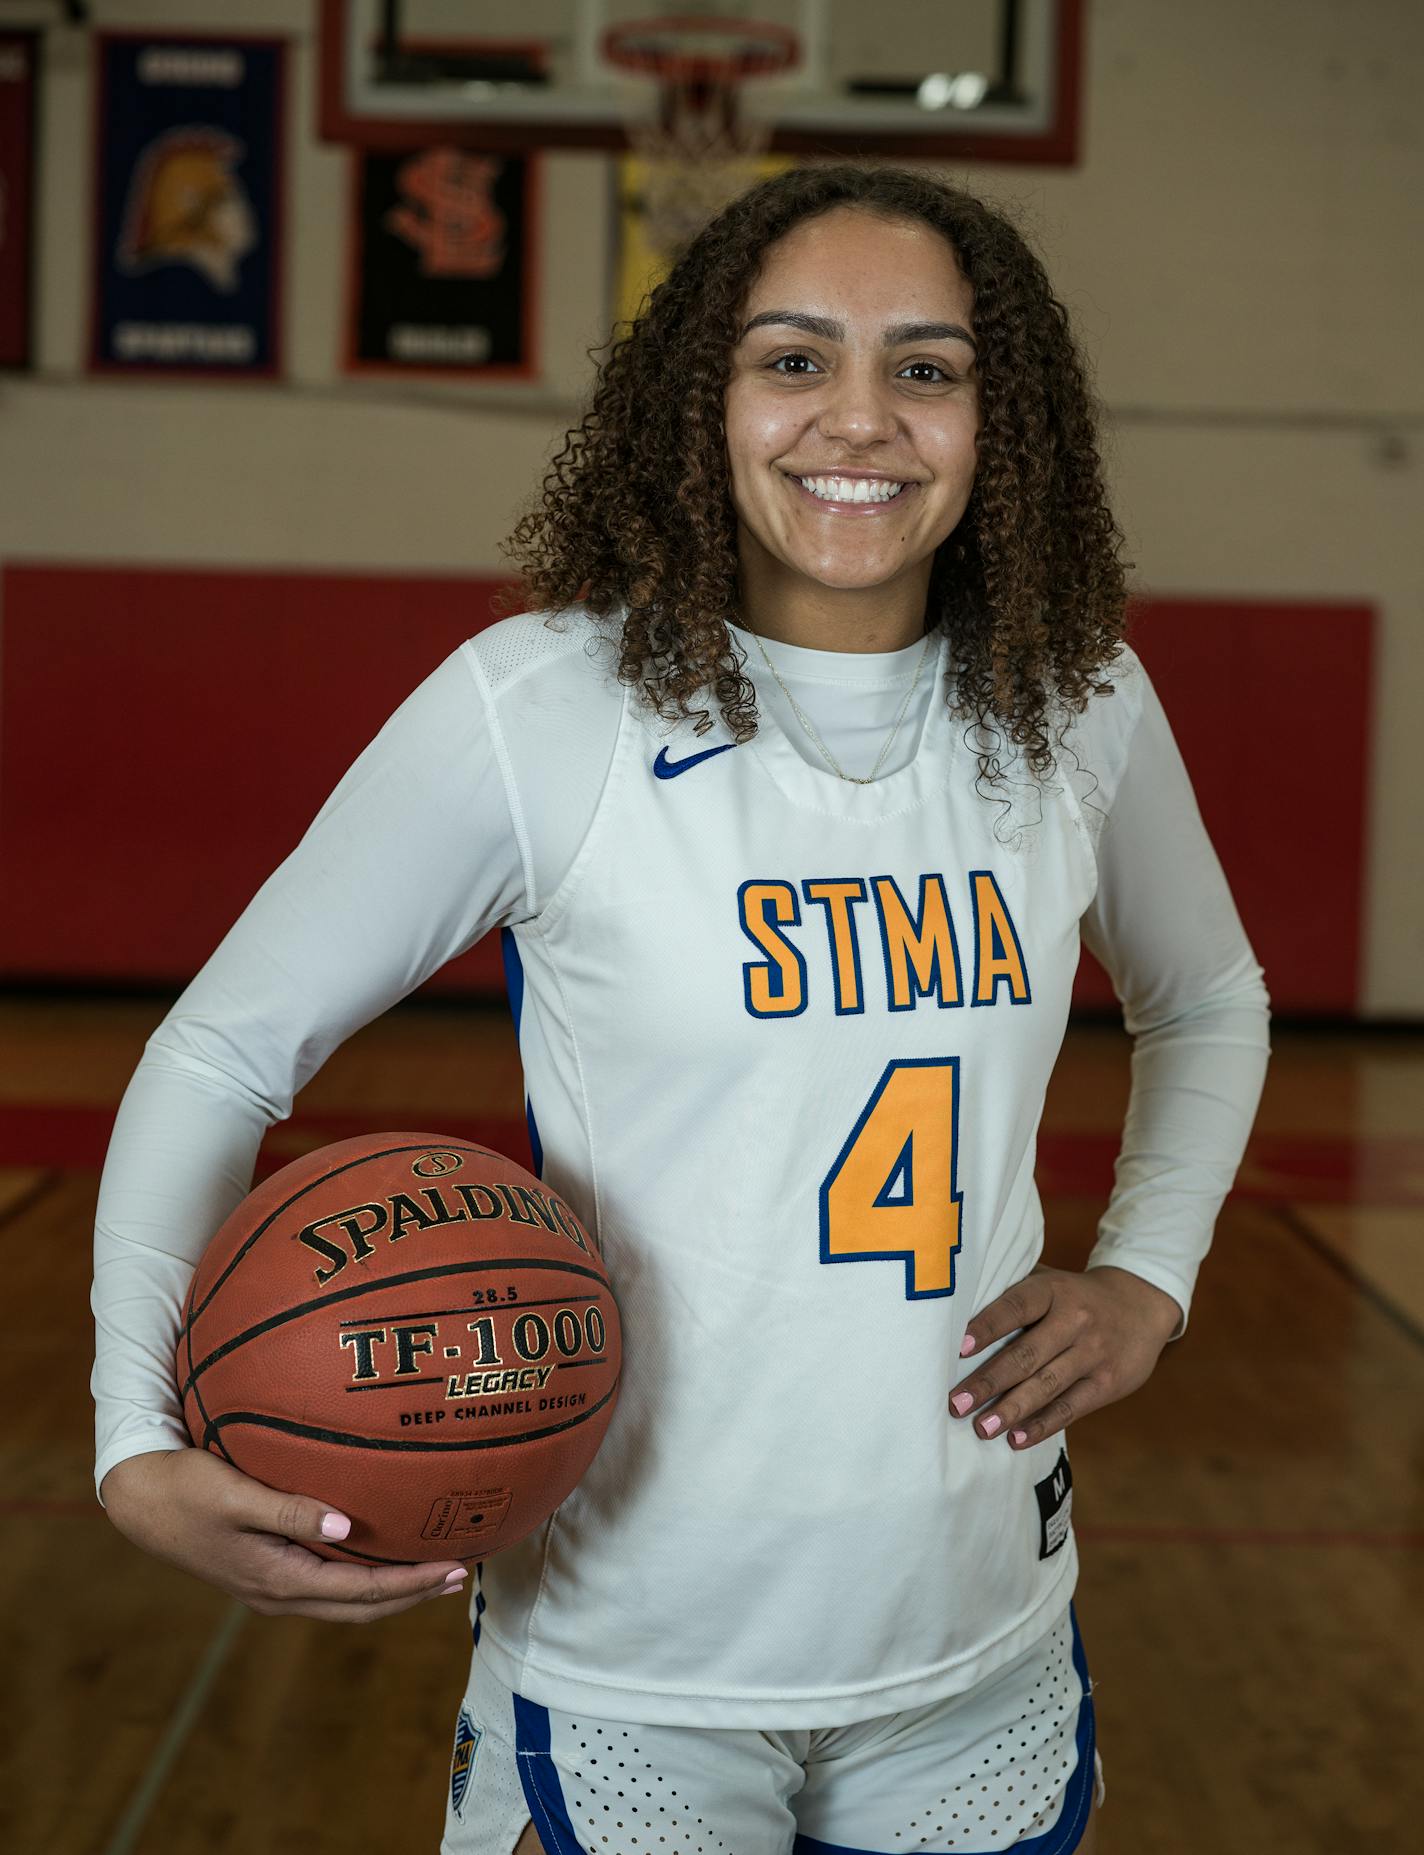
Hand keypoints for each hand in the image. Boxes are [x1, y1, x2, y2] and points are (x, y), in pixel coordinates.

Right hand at [100, 1448, 471, 1621]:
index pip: (360, 1591)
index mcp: (277, 1579)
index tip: (452, 1568)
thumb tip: (348, 1527)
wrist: (140, 1501)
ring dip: (390, 1589)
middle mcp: (279, 1593)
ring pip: (344, 1600)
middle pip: (360, 1607)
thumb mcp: (236, 1495)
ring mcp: (271, 1587)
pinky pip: (328, 1584)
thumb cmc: (187, 1488)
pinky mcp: (266, 1571)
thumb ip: (290, 1510)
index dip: (410, 1583)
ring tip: (431, 1571)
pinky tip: (379, 1553)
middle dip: (411, 1594)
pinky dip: (362, 1576)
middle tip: (459, 1574)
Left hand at [949, 1264, 1182, 1448]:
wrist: (1142, 1303)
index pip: (1015, 1307)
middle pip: (1027, 1354)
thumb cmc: (1075, 1296)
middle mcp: (1075, 1320)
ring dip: (1012, 1410)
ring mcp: (1093, 1353)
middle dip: (989, 1382)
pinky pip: (1071, 1408)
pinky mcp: (1108, 1383)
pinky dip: (1042, 1426)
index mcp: (1053, 1291)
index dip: (987, 1326)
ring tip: (982, 1428)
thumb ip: (1012, 1294)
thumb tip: (953, 1314)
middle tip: (957, 1403)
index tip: (958, 1347)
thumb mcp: (1050, 1281)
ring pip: (1047, 1386)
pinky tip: (1016, 1439)